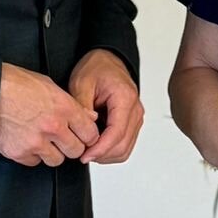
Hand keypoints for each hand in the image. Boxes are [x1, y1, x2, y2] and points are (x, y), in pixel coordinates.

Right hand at [0, 64, 100, 167]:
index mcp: (63, 107)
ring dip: (52, 152)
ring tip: (43, 139)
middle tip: (63, 139)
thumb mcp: (47, 85)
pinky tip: (26, 141)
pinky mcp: (19, 153)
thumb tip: (89, 117)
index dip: (87, 135)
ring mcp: (36, 142)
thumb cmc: (12, 83)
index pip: (90, 133)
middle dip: (71, 145)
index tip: (82, 135)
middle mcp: (53, 127)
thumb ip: (71, 104)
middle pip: (76, 150)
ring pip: (57, 160)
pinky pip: (34, 162)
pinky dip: (32, 155)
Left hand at [69, 49, 144, 163]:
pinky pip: (125, 145)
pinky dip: (110, 150)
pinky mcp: (132, 123)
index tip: (85, 156)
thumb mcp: (82, 83)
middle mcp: (135, 110)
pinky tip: (96, 146)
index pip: (116, 133)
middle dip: (101, 155)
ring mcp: (136, 118)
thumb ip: (83, 106)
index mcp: (125, 98)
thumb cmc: (97, 68)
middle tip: (82, 155)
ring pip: (125, 149)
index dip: (100, 149)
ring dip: (106, 155)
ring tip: (88, 150)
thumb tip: (86, 128)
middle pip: (123, 145)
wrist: (107, 61)